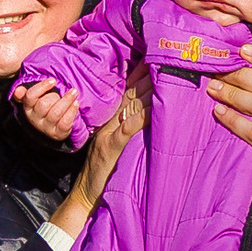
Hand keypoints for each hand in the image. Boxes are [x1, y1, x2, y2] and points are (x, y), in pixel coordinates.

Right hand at [13, 79, 79, 143]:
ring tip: (74, 92)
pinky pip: (64, 123)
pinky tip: (76, 104)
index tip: (53, 80)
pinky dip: (71, 112)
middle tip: (66, 89)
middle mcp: (35, 119)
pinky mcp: (58, 134)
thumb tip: (18, 90)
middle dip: (55, 96)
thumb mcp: (36, 100)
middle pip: (43, 104)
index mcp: (28, 108)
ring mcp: (46, 128)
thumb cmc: (47, 107)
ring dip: (66, 101)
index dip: (42, 87)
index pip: (30, 96)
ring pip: (55, 113)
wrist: (56, 128)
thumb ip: (27, 93)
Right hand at [48, 66, 151, 240]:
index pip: (128, 93)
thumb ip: (128, 131)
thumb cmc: (104, 173)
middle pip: (131, 93)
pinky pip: (129, 128)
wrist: (86, 194)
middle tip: (164, 57)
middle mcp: (111, 123)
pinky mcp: (114, 147)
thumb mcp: (116, 147)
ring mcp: (111, 133)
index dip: (140, 75)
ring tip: (165, 74)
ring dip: (149, 90)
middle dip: (148, 75)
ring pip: (131, 106)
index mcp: (112, 121)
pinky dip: (143, 116)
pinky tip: (156, 107)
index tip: (154, 58)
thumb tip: (150, 117)